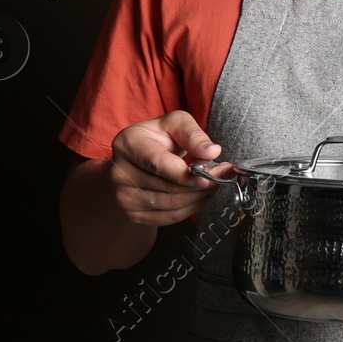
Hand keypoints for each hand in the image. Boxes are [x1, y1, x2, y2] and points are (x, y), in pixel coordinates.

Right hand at [106, 111, 224, 225]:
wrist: (137, 159)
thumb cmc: (159, 137)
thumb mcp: (176, 124)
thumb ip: (193, 135)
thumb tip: (212, 151)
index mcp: (128, 144)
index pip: (159, 164)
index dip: (187, 174)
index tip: (211, 174)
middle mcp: (119, 173)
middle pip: (168, 188)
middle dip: (201, 184)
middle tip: (223, 175)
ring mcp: (124, 197)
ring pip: (171, 205)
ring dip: (199, 196)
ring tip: (213, 183)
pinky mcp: (134, 214)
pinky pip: (170, 217)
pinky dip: (192, 208)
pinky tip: (201, 195)